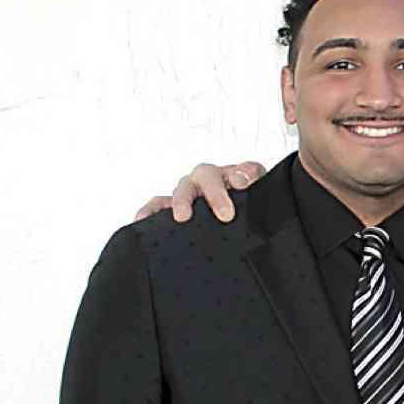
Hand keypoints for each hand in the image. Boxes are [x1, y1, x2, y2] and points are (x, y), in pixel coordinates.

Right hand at [133, 160, 266, 223]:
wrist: (232, 232)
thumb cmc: (245, 212)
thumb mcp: (259, 203)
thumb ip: (256, 186)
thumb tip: (244, 178)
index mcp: (236, 178)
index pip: (242, 170)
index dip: (242, 173)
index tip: (242, 184)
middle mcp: (211, 182)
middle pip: (208, 176)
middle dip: (215, 194)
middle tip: (225, 215)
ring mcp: (191, 193)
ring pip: (183, 189)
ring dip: (183, 201)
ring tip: (182, 217)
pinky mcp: (173, 207)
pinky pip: (159, 205)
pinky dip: (151, 211)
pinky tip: (143, 219)